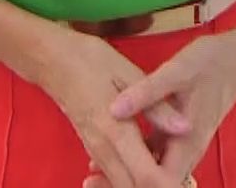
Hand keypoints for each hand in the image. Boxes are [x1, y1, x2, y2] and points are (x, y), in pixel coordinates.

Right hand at [29, 29, 189, 187]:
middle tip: (180, 175)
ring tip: (168, 171)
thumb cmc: (89, 61)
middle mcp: (104, 149)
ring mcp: (95, 151)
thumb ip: (156, 106)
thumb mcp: (128, 73)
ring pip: (122, 186)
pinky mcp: (92, 149)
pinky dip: (133, 178)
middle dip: (158, 186)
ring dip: (145, 183)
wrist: (51, 61)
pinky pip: (114, 175)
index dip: (167, 184)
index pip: (146, 176)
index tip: (182, 179)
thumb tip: (185, 128)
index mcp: (116, 131)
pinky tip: (150, 163)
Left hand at [89, 32, 235, 186]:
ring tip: (93, 172)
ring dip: (127, 174)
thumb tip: (114, 110)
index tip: (99, 180)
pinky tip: (110, 152)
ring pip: (154, 172)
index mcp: (185, 141)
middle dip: (123, 183)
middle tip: (90, 180)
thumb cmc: (208, 63)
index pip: (160, 182)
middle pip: (155, 183)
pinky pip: (155, 156)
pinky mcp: (177, 137)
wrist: (235, 58)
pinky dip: (134, 159)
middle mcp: (186, 151)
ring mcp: (182, 145)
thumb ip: (146, 92)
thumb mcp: (175, 71)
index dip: (131, 184)